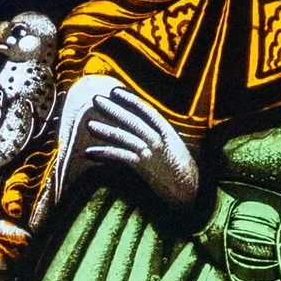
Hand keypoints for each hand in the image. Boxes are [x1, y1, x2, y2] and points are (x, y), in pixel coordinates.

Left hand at [79, 81, 200, 205]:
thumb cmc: (183, 168)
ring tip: (89, 125)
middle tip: (95, 99)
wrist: (190, 189)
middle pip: (132, 120)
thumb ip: (160, 135)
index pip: (147, 111)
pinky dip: (105, 153)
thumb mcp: (175, 146)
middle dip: (113, 109)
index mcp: (168, 131)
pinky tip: (90, 152)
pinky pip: (121, 157)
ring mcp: (151, 153)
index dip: (130, 100)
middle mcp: (159, 139)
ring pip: (125, 137)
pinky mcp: (143, 167)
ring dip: (106, 130)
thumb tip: (143, 126)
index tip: (115, 91)